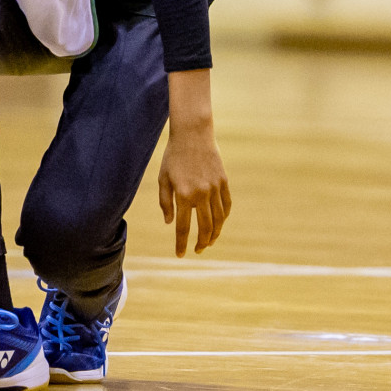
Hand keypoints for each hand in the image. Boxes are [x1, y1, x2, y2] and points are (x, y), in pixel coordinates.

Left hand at [157, 122, 230, 257]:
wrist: (193, 135)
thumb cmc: (173, 157)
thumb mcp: (163, 178)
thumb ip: (165, 202)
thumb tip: (169, 223)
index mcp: (183, 195)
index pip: (183, 227)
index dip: (181, 244)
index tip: (180, 255)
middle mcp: (201, 194)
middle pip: (204, 227)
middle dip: (201, 243)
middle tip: (198, 251)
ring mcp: (215, 188)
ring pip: (219, 219)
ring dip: (214, 234)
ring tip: (209, 242)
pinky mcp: (224, 182)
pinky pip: (226, 206)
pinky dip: (224, 218)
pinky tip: (219, 224)